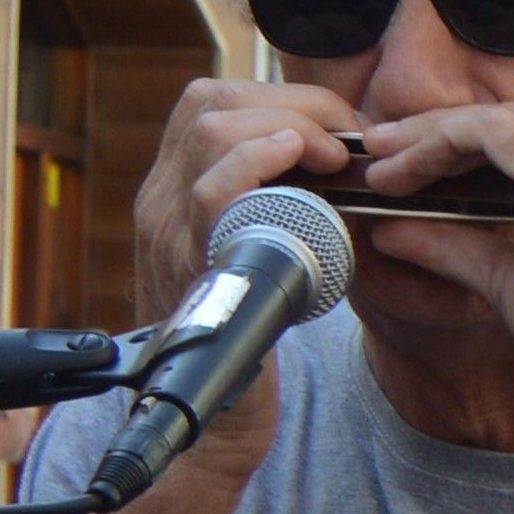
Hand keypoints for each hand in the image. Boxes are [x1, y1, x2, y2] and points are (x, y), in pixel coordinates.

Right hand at [130, 76, 374, 481]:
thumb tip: (354, 155)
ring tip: (334, 158)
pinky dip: (257, 162)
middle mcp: (160, 200)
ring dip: (287, 127)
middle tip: (349, 140)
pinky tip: (297, 162)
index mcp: (177, 187)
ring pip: (208, 130)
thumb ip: (290, 197)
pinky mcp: (188, 267)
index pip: (214, 100)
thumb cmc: (258, 330)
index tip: (342, 127)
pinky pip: (208, 191)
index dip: (286, 97)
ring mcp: (166, 230)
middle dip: (294, 103)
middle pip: (210, 101)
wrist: (217, 416)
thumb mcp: (270, 244)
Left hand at [327, 99, 513, 423]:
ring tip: (385, 162)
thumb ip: (459, 244)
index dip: (478, 134)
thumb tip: (391, 231)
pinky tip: (404, 172)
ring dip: (433, 135)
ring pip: (503, 119)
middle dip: (448, 128)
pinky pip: (492, 136)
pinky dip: (440, 144)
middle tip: (386, 148)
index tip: (420, 153)